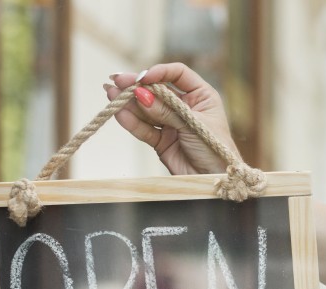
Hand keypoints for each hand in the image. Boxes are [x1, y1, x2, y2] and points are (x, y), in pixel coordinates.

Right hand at [106, 64, 238, 174]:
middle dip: (138, 86)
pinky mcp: (162, 140)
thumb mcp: (193, 124)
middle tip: (117, 80)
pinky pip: (145, 128)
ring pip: (148, 109)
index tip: (144, 77)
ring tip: (111, 93)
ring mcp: (172, 123)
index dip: (160, 72)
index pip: (178, 74)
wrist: (213, 180)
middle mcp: (186, 106)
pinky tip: (119, 113)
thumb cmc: (215, 149)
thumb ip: (166, 110)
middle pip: (158, 90)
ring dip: (129, 102)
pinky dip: (132, 122)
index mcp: (202, 96)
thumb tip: (141, 95)